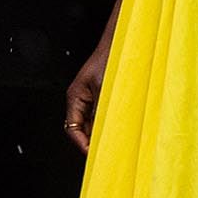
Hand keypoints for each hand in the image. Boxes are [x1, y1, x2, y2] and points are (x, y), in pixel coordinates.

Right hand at [62, 26, 113, 149]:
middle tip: (108, 152)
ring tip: (117, 141)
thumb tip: (103, 134)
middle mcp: (82, 99)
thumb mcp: (105, 89)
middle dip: (94, 140)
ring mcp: (94, 97)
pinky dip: (112, 122)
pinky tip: (123, 127)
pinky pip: (105, 115)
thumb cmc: (112, 58)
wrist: (125, 41)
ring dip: (105, 131)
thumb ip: (102, 112)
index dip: (82, 144)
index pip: (72, 129)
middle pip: (84, 129)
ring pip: (95, 123)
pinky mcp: (106, 96)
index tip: (93, 155)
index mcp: (75, 97)